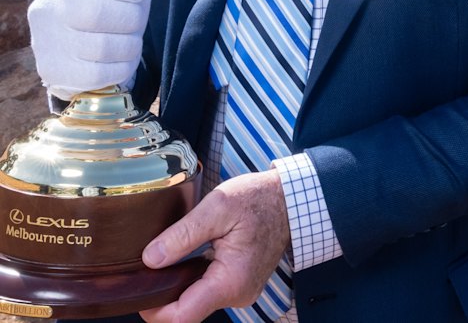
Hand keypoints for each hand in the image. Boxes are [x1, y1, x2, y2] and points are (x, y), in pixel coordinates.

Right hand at [28, 0, 164, 98]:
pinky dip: (121, 68)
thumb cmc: (107, 6)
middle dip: (130, 19)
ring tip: (131, 42)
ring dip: (129, 46)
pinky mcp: (53, 70)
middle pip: (96, 13)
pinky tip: (121, 60)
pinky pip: (98, 75)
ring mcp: (47, 40)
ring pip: (101, 48)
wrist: (74, 45)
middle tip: (136, 23)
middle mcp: (50, 4)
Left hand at [140, 170, 290, 322]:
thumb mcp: (217, 206)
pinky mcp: (238, 282)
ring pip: (195, 300)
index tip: (137, 289)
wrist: (289, 199)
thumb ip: (182, 234)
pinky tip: (184, 255)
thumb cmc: (258, 198)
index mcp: (230, 281)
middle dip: (162, 294)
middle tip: (145, 266)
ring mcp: (239, 291)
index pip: (182, 318)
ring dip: (177, 283)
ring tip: (164, 256)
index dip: (153, 310)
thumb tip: (150, 258)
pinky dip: (191, 277)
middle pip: (186, 311)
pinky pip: (207, 289)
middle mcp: (237, 294)